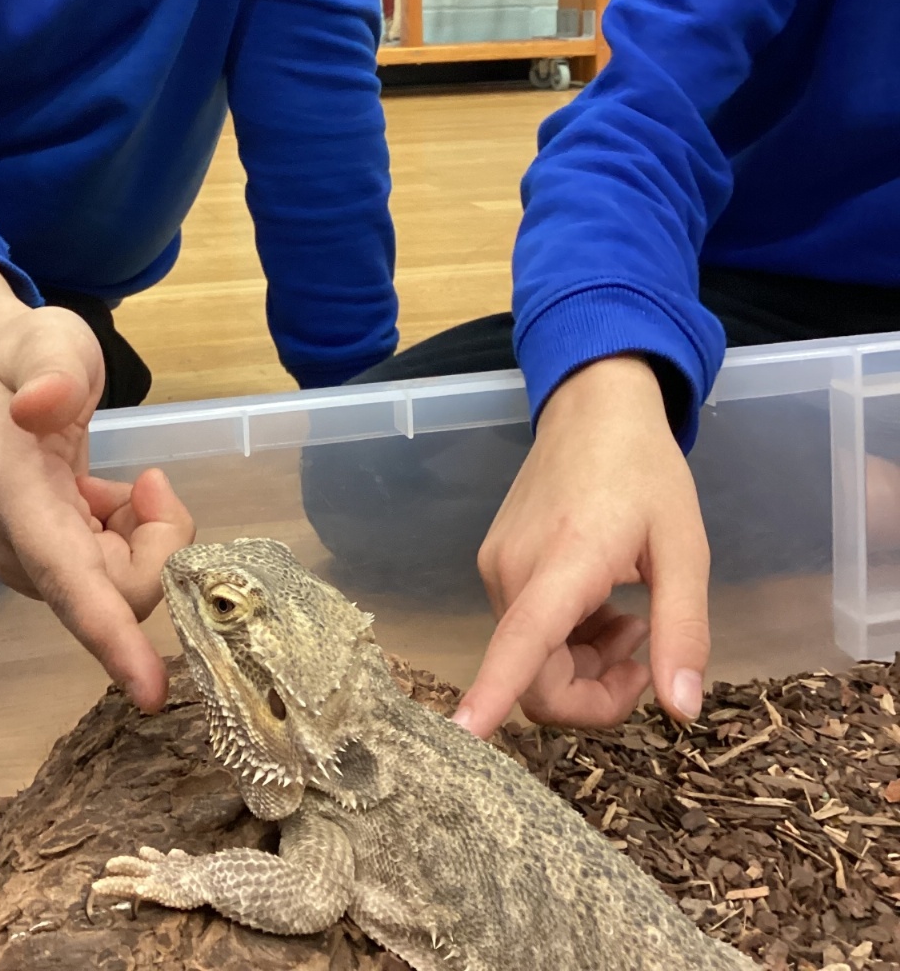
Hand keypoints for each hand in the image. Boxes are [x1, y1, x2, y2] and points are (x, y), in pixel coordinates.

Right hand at [0, 259, 194, 710]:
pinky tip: (107, 498)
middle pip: (116, 592)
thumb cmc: (19, 352)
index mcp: (14, 499)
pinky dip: (131, 539)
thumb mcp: (42, 340)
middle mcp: (18, 547)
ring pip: (121, 587)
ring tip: (123, 483)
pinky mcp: (49, 563)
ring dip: (143, 540)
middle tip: (149, 480)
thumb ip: (50, 370)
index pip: (69, 580)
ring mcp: (32, 560)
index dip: (111, 636)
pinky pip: (115, 576)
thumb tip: (43, 404)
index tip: (151, 688)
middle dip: (156, 546)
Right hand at [454, 355, 709, 736]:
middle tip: (647, 659)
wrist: (594, 407)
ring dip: (585, 663)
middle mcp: (513, 570)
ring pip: (532, 659)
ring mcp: (497, 566)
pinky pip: (526, 631)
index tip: (462, 740)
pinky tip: (603, 604)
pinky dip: (567, 639)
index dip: (490, 695)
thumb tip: (681, 713)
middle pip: (535, 678)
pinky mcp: (495, 562)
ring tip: (632, 619)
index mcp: (563, 562)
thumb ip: (683, 631)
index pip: (521, 644)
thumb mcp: (685, 549)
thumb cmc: (647, 472)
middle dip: (594, 694)